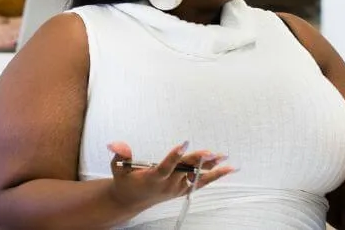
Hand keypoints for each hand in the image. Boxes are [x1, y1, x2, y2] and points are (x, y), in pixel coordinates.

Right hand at [106, 141, 234, 211]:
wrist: (131, 200)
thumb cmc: (125, 181)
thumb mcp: (118, 168)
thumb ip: (120, 155)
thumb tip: (116, 144)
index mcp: (152, 178)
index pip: (165, 167)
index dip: (174, 156)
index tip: (183, 143)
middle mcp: (167, 184)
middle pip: (184, 170)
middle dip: (197, 160)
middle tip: (210, 151)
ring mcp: (177, 188)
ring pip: (195, 176)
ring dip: (210, 167)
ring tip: (222, 157)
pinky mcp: (184, 189)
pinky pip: (202, 182)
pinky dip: (216, 175)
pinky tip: (228, 168)